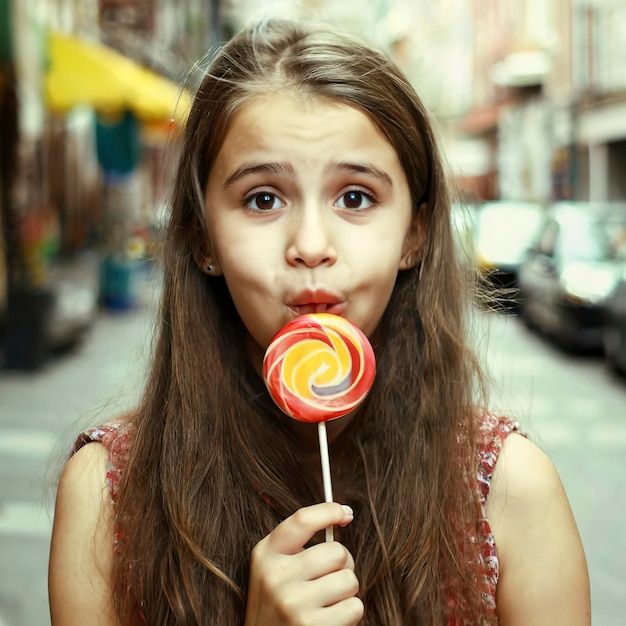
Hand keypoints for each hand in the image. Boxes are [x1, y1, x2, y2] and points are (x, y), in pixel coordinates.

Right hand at [244, 502, 363, 625]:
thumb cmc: (277, 602)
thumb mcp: (273, 567)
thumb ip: (299, 541)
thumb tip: (345, 512)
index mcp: (265, 554)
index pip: (302, 520)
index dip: (329, 511)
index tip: (346, 513)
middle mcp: (276, 577)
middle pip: (336, 552)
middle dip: (343, 564)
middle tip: (331, 575)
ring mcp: (294, 604)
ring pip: (349, 580)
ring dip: (346, 591)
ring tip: (328, 600)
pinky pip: (354, 607)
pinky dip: (350, 613)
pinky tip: (330, 618)